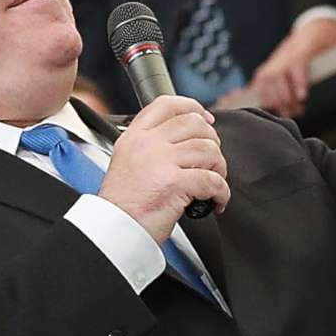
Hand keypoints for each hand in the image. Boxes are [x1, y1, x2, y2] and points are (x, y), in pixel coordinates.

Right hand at [97, 93, 228, 238]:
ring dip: (219, 167)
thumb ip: (149, 147)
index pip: (167, 105)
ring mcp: (161, 162)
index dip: (193, 107)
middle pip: (194, 124)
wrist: (114, 231)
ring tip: (214, 182)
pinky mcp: (175, 183)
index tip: (206, 119)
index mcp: (134, 137)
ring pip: (208, 150)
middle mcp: (147, 144)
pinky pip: (213, 180)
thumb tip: (184, 141)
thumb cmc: (123, 206)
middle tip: (211, 160)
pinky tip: (215, 200)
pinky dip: (221, 192)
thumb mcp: (126, 162)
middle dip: (212, 141)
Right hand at [249, 16, 335, 115]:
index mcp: (306, 46)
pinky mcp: (269, 65)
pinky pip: (258, 81)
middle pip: (277, 74)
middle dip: (285, 96)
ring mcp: (276, 58)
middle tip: (298, 110)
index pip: (297, 62)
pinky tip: (269, 107)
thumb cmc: (331, 41)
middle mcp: (287, 52)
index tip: (304, 97)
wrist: (317, 24)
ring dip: (273, 98)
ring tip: (286, 111)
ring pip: (265, 79)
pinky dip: (261, 95)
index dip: (298, 80)